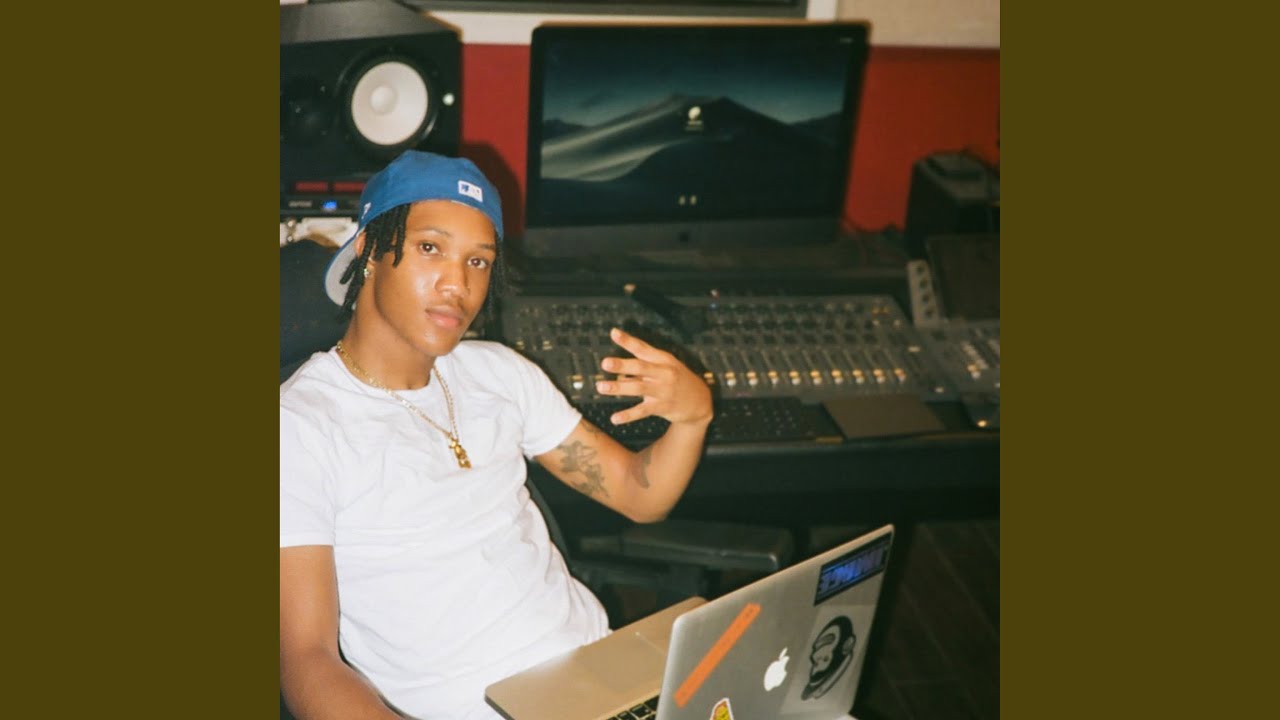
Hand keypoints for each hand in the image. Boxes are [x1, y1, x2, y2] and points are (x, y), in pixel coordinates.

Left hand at [595, 327, 712, 426]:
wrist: (701, 401)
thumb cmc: (677, 380)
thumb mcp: (665, 367)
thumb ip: (642, 367)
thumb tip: (618, 371)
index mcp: (663, 359)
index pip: (643, 348)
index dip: (628, 341)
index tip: (614, 333)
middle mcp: (664, 372)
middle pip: (640, 367)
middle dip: (622, 365)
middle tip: (605, 363)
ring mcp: (664, 390)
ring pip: (638, 388)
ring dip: (619, 388)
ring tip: (601, 387)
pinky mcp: (663, 407)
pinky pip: (643, 411)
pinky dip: (628, 415)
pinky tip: (615, 418)